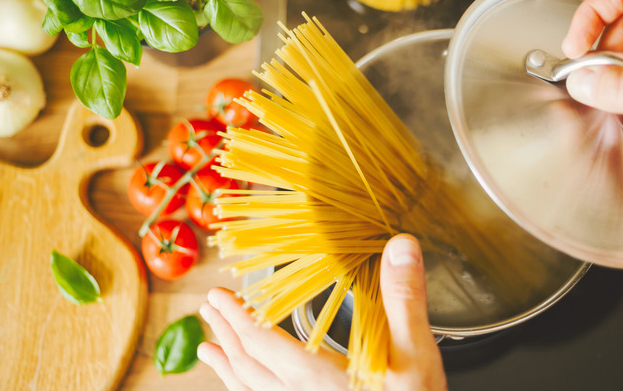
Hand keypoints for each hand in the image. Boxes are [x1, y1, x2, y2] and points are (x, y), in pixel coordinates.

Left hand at [197, 234, 446, 390]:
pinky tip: (245, 388)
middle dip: (226, 334)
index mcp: (316, 377)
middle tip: (208, 309)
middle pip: (248, 366)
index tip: (217, 295)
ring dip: (226, 367)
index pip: (261, 343)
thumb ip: (404, 301)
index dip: (237, 317)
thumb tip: (401, 246)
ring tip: (206, 350)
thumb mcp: (416, 355)